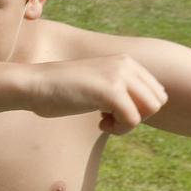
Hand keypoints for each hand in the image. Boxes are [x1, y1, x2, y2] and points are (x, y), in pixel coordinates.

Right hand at [28, 56, 167, 133]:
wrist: (32, 84)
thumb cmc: (57, 89)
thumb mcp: (95, 82)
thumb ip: (118, 88)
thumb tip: (142, 108)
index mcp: (125, 61)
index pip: (155, 91)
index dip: (138, 108)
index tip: (113, 111)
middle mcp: (126, 65)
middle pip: (157, 101)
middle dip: (138, 116)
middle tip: (111, 119)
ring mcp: (119, 77)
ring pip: (150, 110)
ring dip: (130, 123)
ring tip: (106, 122)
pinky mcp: (110, 92)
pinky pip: (133, 120)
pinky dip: (119, 129)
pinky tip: (99, 124)